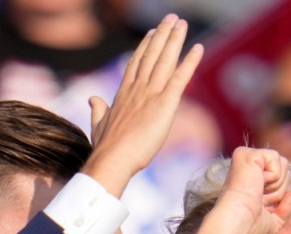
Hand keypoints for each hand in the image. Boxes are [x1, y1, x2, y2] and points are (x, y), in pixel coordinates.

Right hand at [83, 14, 203, 196]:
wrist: (112, 158)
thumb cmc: (105, 147)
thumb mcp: (99, 124)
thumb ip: (97, 109)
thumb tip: (92, 98)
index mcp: (123, 93)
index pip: (136, 63)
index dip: (145, 46)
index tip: (151, 33)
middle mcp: (137, 88)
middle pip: (151, 55)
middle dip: (162, 35)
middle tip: (170, 18)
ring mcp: (151, 94)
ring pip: (165, 60)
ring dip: (174, 39)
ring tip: (181, 23)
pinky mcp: (165, 103)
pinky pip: (181, 78)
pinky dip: (190, 62)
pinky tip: (199, 48)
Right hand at [192, 147, 290, 233]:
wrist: (237, 225)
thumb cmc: (249, 229)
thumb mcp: (272, 223)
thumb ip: (284, 211)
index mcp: (250, 181)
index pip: (280, 178)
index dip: (277, 196)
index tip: (260, 207)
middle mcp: (247, 169)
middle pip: (284, 168)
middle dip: (278, 189)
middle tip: (259, 200)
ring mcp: (245, 160)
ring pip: (282, 162)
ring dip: (276, 184)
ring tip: (257, 193)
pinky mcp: (245, 154)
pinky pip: (276, 158)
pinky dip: (273, 175)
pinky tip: (256, 183)